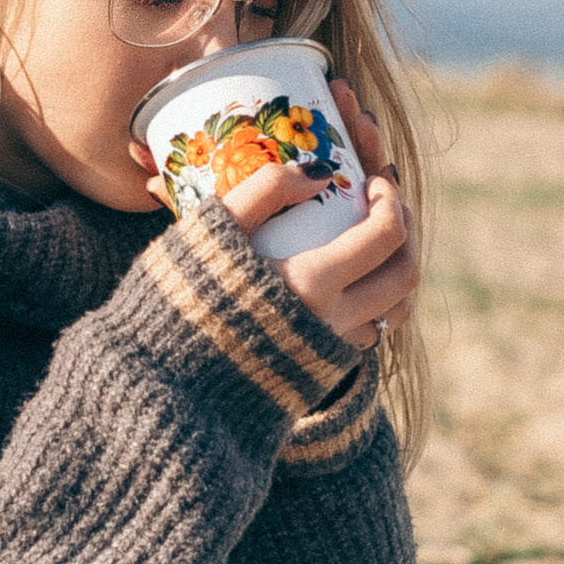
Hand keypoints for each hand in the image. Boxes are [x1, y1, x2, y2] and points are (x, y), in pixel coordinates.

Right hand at [136, 79, 415, 350]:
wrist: (157, 390)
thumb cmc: (174, 302)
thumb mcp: (209, 231)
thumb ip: (263, 190)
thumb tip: (319, 174)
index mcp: (311, 285)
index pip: (386, 235)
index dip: (390, 197)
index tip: (373, 175)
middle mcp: (333, 325)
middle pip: (405, 275)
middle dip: (406, 229)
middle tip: (382, 200)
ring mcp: (329, 353)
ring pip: (393, 311)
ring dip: (396, 269)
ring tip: (376, 239)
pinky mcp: (317, 373)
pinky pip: (364, 334)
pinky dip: (370, 301)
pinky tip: (346, 279)